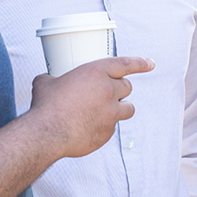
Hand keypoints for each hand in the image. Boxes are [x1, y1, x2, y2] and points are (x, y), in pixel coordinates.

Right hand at [29, 56, 152, 157]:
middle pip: (126, 87)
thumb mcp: (46, 83)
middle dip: (119, 89)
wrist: (46, 134)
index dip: (140, 63)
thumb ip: (53, 78)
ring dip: (120, 108)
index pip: (125, 64)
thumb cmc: (46, 107)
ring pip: (128, 108)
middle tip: (106, 93)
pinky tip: (89, 127)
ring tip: (105, 111)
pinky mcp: (108, 132)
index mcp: (96, 73)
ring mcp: (111, 113)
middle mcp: (108, 91)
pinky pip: (113, 127)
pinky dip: (105, 126)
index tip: (151, 64)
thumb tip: (48, 79)